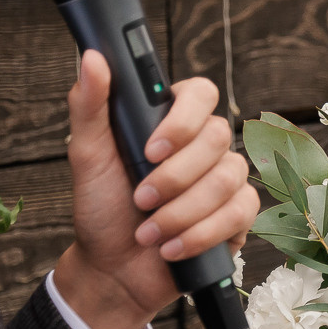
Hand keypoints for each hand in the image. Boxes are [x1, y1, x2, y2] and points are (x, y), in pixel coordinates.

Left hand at [55, 52, 258, 328]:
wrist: (112, 270)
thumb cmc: (101, 208)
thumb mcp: (88, 156)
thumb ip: (90, 105)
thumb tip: (92, 58)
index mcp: (172, 122)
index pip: (202, 93)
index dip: (183, 119)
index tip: (152, 149)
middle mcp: (203, 146)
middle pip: (218, 137)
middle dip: (175, 177)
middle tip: (141, 199)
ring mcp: (225, 180)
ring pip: (228, 178)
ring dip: (182, 212)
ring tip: (149, 232)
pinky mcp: (238, 216)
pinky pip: (239, 213)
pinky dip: (200, 235)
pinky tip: (172, 249)